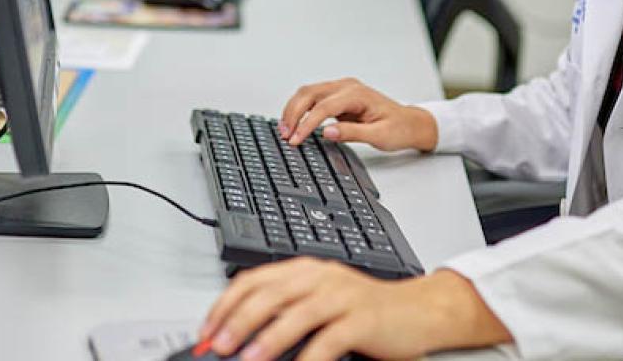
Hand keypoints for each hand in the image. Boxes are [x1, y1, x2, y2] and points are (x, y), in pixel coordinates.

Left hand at [199, 259, 511, 360]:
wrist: (417, 310)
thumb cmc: (365, 311)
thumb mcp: (320, 303)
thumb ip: (285, 312)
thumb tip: (237, 336)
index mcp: (306, 270)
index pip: (254, 279)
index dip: (225, 304)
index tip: (205, 332)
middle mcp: (322, 277)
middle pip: (271, 293)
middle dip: (238, 320)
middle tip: (216, 346)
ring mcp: (344, 296)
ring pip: (298, 313)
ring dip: (267, 338)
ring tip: (247, 359)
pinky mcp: (363, 319)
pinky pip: (330, 339)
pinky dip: (309, 357)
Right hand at [279, 78, 437, 151]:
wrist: (410, 123)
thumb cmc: (398, 128)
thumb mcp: (379, 136)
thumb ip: (352, 133)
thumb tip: (327, 132)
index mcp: (358, 94)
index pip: (324, 107)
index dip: (307, 124)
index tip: (296, 139)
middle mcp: (347, 87)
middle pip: (310, 93)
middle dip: (293, 113)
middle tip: (285, 135)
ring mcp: (342, 89)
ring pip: (308, 93)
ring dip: (293, 110)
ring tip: (285, 130)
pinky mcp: (338, 97)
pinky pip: (313, 98)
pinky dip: (300, 109)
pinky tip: (294, 122)